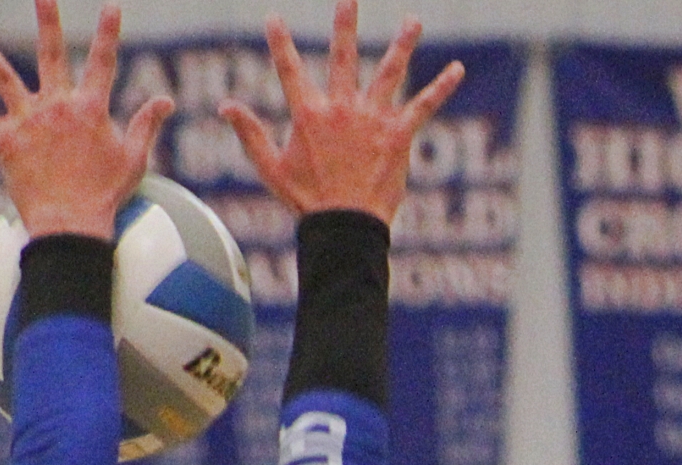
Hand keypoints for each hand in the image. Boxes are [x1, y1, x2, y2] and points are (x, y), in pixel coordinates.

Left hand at [0, 1, 172, 240]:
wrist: (72, 226)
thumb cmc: (105, 197)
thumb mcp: (134, 160)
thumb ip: (146, 125)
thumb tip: (166, 100)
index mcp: (89, 109)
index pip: (103, 63)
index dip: (108, 33)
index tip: (111, 5)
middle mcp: (56, 106)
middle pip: (51, 53)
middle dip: (47, 19)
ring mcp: (28, 122)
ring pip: (3, 78)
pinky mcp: (5, 143)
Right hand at [219, 0, 463, 227]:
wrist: (345, 228)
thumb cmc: (307, 203)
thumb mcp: (271, 169)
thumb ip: (250, 134)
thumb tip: (224, 106)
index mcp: (309, 115)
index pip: (289, 70)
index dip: (280, 44)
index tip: (274, 19)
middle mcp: (342, 108)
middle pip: (343, 57)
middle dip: (345, 25)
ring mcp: (372, 119)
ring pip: (389, 72)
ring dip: (402, 44)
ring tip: (413, 21)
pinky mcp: (398, 135)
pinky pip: (423, 106)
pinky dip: (441, 88)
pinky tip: (457, 69)